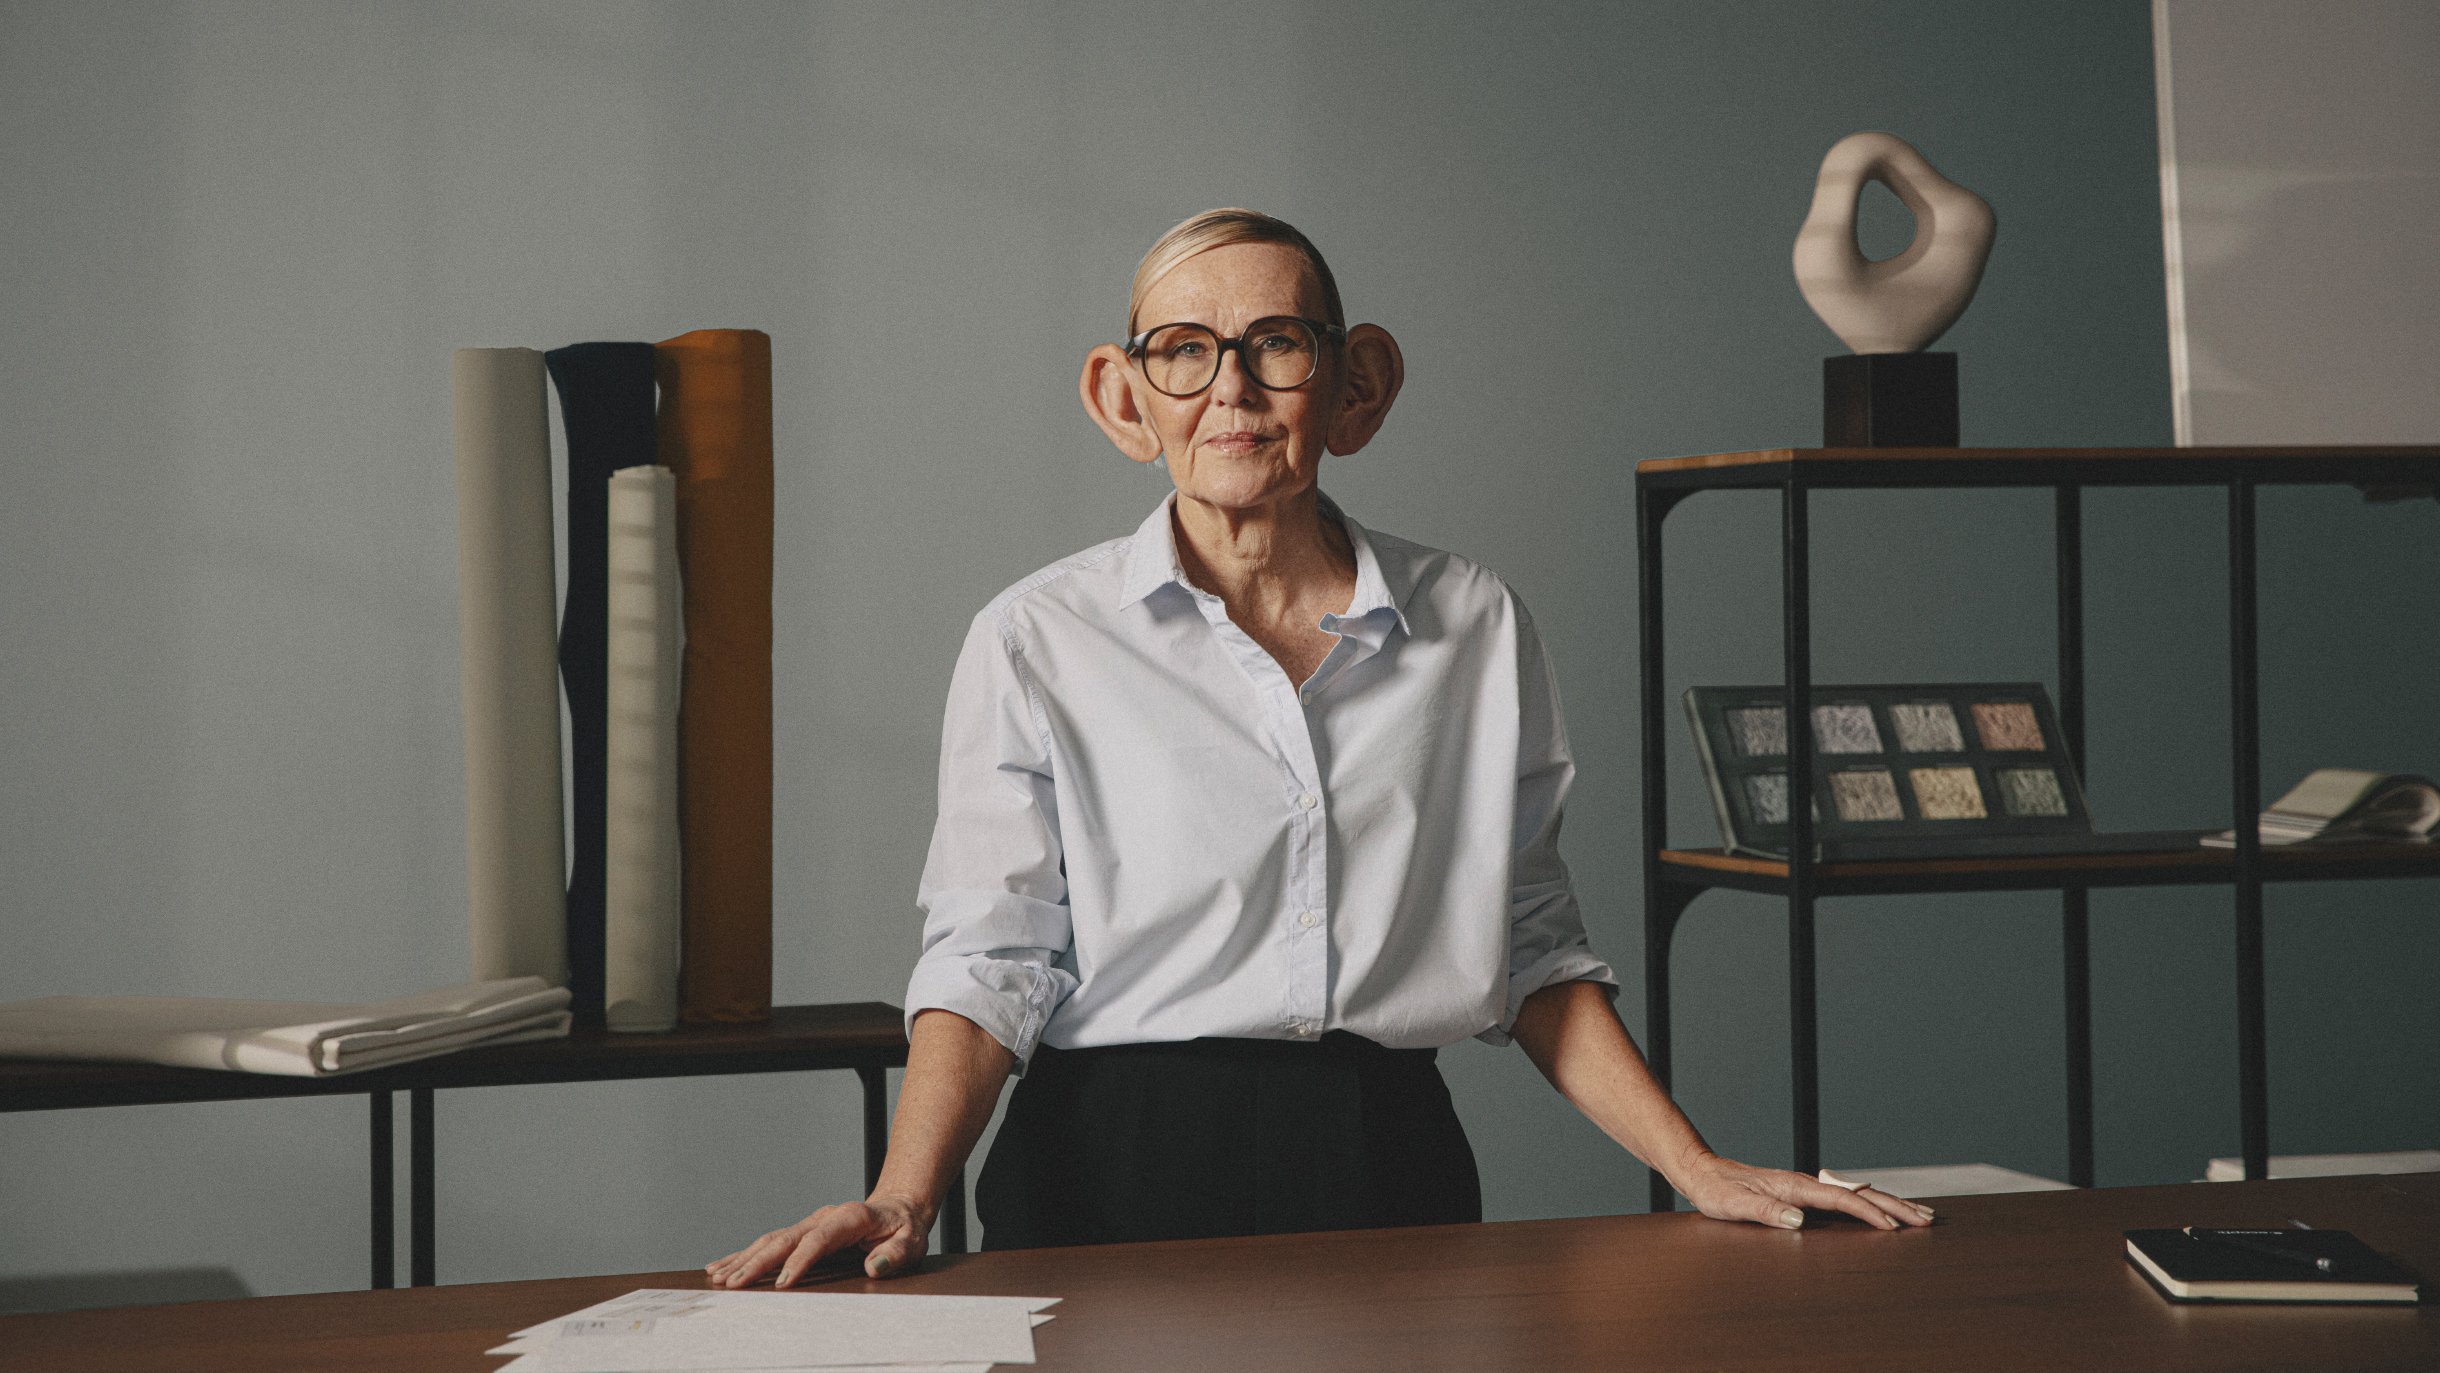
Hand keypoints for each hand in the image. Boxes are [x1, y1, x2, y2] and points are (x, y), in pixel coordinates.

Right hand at [704, 1194, 934, 1287]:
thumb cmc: (904, 1229)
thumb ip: (895, 1253)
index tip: (783, 1283)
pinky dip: (746, 1254)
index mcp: (849, 1217)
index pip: (819, 1239)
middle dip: (758, 1262)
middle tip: (734, 1284)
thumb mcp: (910, 1241)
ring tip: (719, 1277)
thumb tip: (876, 1265)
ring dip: (744, 1258)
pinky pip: (771, 1242)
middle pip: (785, 1239)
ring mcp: (811, 1223)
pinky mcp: (803, 1231)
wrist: (898, 1208)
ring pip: (771, 1240)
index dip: (800, 1260)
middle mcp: (824, 1217)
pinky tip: (724, 1265)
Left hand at [1670, 1151, 1933, 1230]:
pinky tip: (1880, 1211)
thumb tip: (1798, 1220)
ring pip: (1856, 1194)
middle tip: (1927, 1219)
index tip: (1895, 1227)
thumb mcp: (1734, 1206)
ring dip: (1889, 1203)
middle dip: (1895, 1205)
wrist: (1704, 1174)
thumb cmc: (1717, 1192)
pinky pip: (1845, 1199)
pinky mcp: (1802, 1194)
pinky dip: (1870, 1204)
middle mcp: (1805, 1184)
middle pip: (1859, 1194)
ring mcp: (1806, 1187)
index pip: (1841, 1201)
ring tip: (1919, 1213)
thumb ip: (1764, 1212)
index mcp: (1794, 1186)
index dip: (1869, 1214)